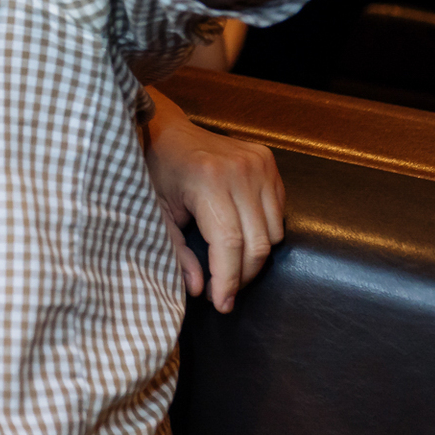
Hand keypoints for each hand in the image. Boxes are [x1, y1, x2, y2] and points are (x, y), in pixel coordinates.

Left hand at [144, 91, 283, 312]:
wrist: (165, 130)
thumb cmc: (155, 172)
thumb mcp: (156, 213)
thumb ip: (176, 253)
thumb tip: (199, 290)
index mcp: (207, 180)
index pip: (230, 244)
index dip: (228, 280)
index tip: (222, 304)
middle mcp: (239, 170)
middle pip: (258, 243)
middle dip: (242, 276)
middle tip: (224, 291)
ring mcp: (258, 163)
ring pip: (274, 232)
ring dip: (255, 257)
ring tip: (228, 263)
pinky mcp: (268, 161)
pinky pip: (279, 212)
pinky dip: (264, 231)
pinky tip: (240, 234)